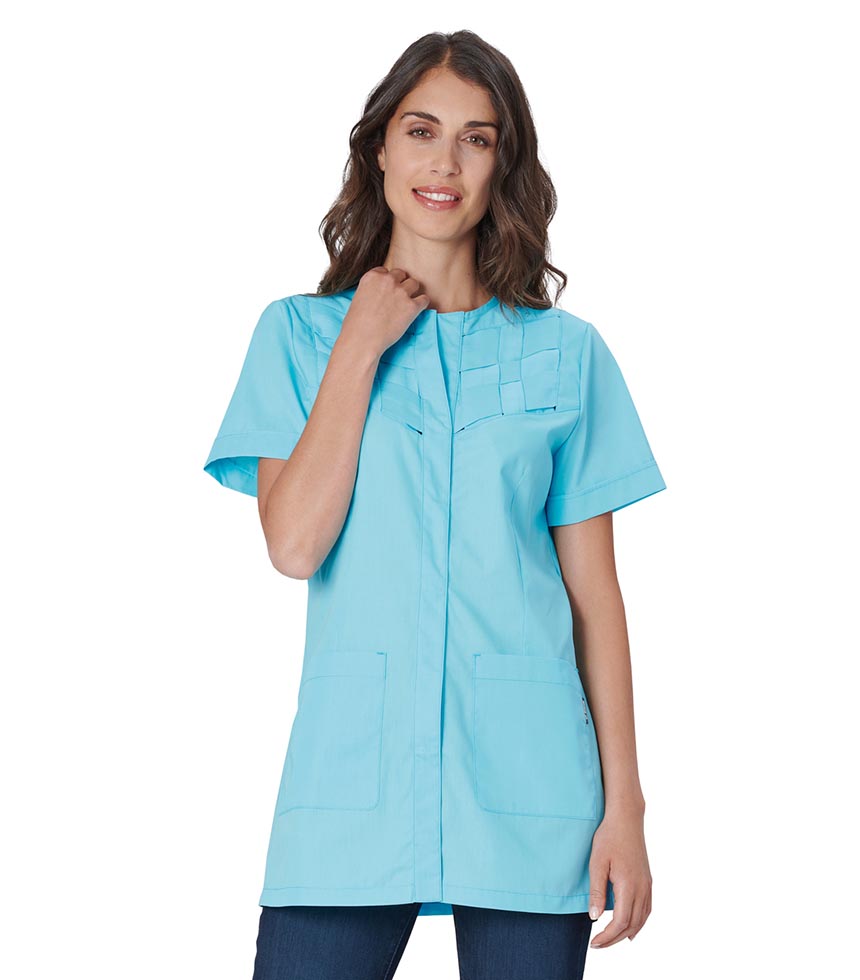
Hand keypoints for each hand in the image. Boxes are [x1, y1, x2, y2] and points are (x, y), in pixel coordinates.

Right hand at [339, 266, 429, 360]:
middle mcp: (387, 280)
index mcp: (372, 276)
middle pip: (401, 274)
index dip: (387, 283)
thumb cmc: (356, 325)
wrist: (362, 340)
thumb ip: (371, 289)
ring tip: (407, 305)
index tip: (386, 293)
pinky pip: (424, 299)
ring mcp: (401, 292)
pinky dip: (421, 305)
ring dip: (412, 292)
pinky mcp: (412, 306)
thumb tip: (381, 293)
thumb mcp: (358, 298)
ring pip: (415, 283)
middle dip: (400, 284)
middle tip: (397, 299)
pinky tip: (415, 311)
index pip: (385, 271)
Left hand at [587, 803, 651, 947]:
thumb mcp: (597, 863)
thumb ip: (596, 891)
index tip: (594, 942)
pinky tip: (631, 926)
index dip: (608, 936)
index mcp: (629, 885)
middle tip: (598, 944)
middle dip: (615, 939)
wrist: (626, 818)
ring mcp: (647, 884)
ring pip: (642, 918)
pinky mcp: (648, 880)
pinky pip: (647, 908)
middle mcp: (642, 888)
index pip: (621, 922)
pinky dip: (639, 922)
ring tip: (611, 940)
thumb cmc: (609, 837)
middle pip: (632, 924)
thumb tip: (594, 917)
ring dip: (627, 932)